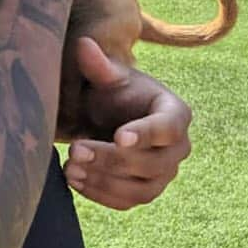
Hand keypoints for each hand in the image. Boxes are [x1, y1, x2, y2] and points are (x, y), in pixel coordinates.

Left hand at [63, 38, 191, 209]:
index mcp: (175, 114)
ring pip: (140, 189)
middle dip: (112, 159)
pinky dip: (101, 195)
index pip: (167, 128)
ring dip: (104, 182)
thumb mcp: (108, 75)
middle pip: (151, 163)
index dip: (145, 134)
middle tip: (75, 150)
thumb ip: (98, 64)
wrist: (111, 115)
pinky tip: (74, 181)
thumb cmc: (115, 91)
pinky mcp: (145, 191)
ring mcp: (164, 174)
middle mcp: (177, 149)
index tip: (119, 137)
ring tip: (70, 169)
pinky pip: (127, 202)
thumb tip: (84, 45)